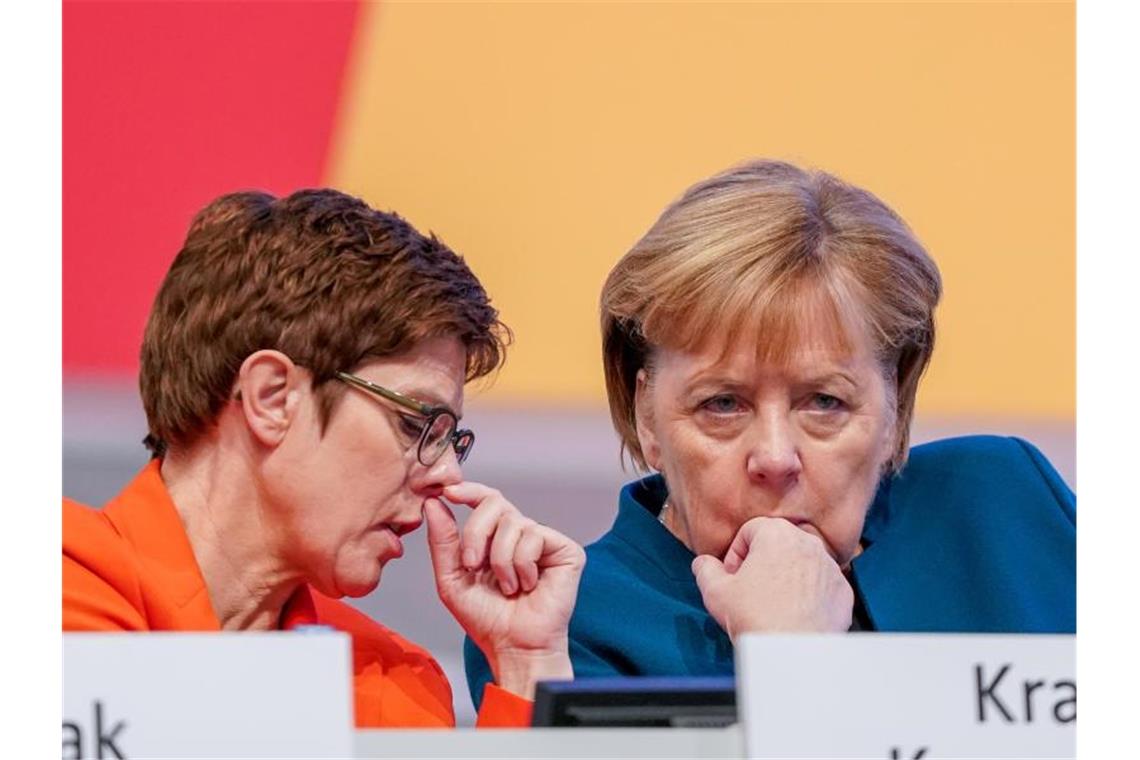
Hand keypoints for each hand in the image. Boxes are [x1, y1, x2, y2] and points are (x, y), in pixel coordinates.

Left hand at [424, 482, 585, 698]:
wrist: (514, 646)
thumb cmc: (486, 619)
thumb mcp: (452, 579)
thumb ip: (443, 541)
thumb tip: (434, 504)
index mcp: (495, 537)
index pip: (484, 499)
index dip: (468, 489)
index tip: (448, 491)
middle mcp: (520, 533)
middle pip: (495, 503)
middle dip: (476, 532)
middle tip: (472, 564)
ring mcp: (544, 540)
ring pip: (514, 522)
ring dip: (500, 560)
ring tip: (507, 587)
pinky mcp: (565, 550)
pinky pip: (535, 536)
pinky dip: (522, 564)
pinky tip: (528, 584)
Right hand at [692, 516, 852, 637]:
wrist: (794, 653)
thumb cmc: (756, 618)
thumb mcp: (715, 591)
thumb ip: (705, 569)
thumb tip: (704, 563)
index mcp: (777, 534)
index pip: (750, 530)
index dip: (736, 554)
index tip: (734, 577)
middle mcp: (808, 543)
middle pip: (778, 544)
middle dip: (762, 562)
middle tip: (751, 590)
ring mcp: (830, 567)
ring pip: (801, 563)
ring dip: (786, 577)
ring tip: (773, 605)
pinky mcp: (843, 591)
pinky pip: (821, 584)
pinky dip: (808, 594)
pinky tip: (794, 614)